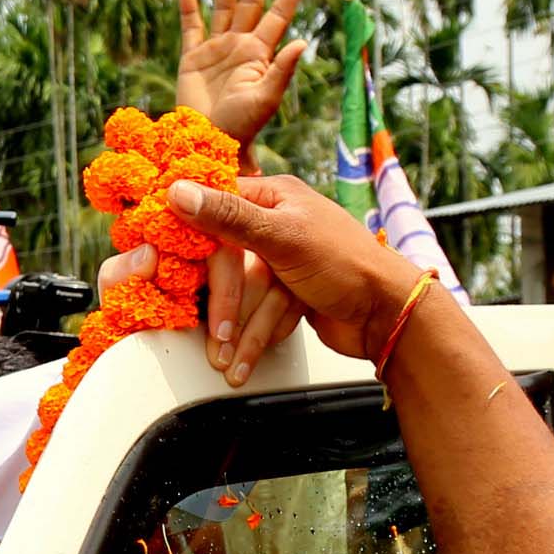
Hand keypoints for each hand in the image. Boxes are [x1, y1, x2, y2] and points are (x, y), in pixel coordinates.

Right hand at [165, 175, 420, 386]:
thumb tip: (179, 191)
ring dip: (239, 332)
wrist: (389, 315)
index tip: (164, 259)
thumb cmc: (348, 266)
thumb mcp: (283, 237)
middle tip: (215, 337)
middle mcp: (275, 224)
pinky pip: (260, 312)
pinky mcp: (290, 291)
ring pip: (244, 294)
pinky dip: (257, 335)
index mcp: (274, 197)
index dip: (191, 238)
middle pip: (226, 261)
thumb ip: (228, 217)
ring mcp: (282, 260)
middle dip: (223, 307)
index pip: (214, 211)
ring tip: (229, 362)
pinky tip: (251, 356)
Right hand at [175, 0, 312, 150]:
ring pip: (223, 7)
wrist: (210, 142)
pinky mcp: (192, 59)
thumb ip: (282, 70)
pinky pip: (191, 29)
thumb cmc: (243, 126)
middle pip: (251, 2)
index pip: (278, 15)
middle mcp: (241, 45)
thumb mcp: (267, 98)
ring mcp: (216, 50)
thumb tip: (301, 42)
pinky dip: (189, 10)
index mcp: (261, 53)